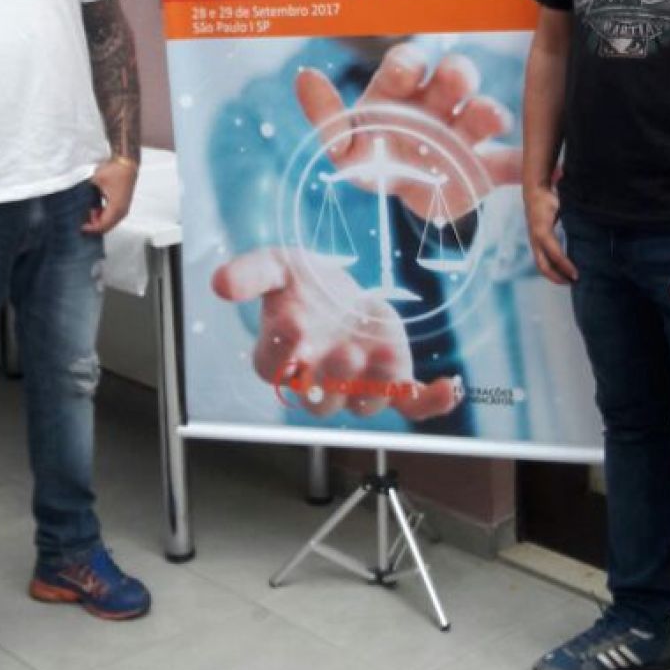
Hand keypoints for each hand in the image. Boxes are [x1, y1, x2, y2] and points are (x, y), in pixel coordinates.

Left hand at [82, 157, 137, 233]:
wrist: (127, 162)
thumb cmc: (113, 170)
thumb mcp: (95, 181)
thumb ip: (86, 194)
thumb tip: (76, 205)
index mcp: (116, 207)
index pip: (102, 225)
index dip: (91, 229)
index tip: (80, 227)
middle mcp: (122, 211)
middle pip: (107, 227)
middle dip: (94, 226)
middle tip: (82, 221)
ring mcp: (124, 208)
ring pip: (110, 222)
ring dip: (99, 220)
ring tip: (89, 211)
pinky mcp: (123, 204)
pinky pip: (113, 216)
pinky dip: (103, 216)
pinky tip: (95, 208)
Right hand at [212, 247, 461, 421]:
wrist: (341, 289)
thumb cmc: (304, 284)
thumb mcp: (278, 266)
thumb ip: (251, 274)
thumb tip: (219, 282)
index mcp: (283, 358)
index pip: (273, 368)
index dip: (281, 352)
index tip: (292, 324)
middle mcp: (319, 380)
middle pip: (321, 396)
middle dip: (335, 377)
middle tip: (346, 352)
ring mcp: (358, 386)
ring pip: (367, 402)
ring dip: (379, 385)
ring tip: (387, 354)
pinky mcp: (392, 381)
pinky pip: (410, 403)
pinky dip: (431, 402)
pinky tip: (449, 388)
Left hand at [295, 45, 521, 223]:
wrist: (399, 189)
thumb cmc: (371, 154)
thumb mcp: (341, 142)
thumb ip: (325, 115)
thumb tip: (303, 75)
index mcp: (402, 89)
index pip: (406, 64)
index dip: (407, 65)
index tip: (408, 72)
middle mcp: (437, 103)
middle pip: (451, 80)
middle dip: (455, 77)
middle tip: (458, 80)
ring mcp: (462, 134)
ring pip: (481, 115)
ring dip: (487, 113)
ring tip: (492, 117)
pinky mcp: (482, 169)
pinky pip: (510, 165)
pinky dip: (530, 168)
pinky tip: (549, 171)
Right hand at [523, 185, 577, 284]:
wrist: (534, 192)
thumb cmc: (551, 198)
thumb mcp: (562, 206)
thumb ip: (573, 217)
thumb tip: (591, 228)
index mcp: (542, 231)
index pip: (555, 254)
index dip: (566, 266)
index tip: (577, 275)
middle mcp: (536, 239)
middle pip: (543, 265)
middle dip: (557, 277)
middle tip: (574, 282)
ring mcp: (534, 241)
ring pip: (541, 264)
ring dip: (554, 274)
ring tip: (569, 280)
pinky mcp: (535, 242)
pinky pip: (542, 259)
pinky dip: (552, 267)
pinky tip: (563, 270)